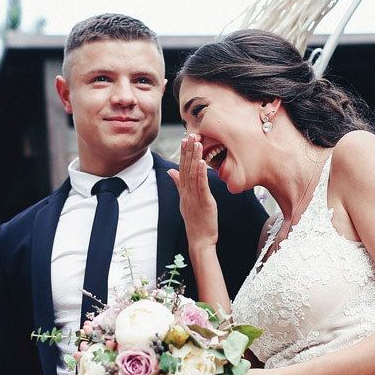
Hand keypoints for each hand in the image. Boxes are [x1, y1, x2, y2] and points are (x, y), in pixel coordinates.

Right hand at [168, 134, 218, 248]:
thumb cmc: (195, 221)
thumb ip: (179, 185)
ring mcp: (194, 197)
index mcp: (184, 191)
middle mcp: (187, 192)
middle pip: (186, 168)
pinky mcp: (204, 202)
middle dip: (188, 151)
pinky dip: (201, 173)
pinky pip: (201, 185)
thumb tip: (171, 171)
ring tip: (197, 143)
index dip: (183, 153)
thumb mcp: (185, 201)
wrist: (199, 240)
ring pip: (193, 174)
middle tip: (190, 134)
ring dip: (194, 157)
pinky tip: (202, 162)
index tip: (185, 139)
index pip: (182, 168)